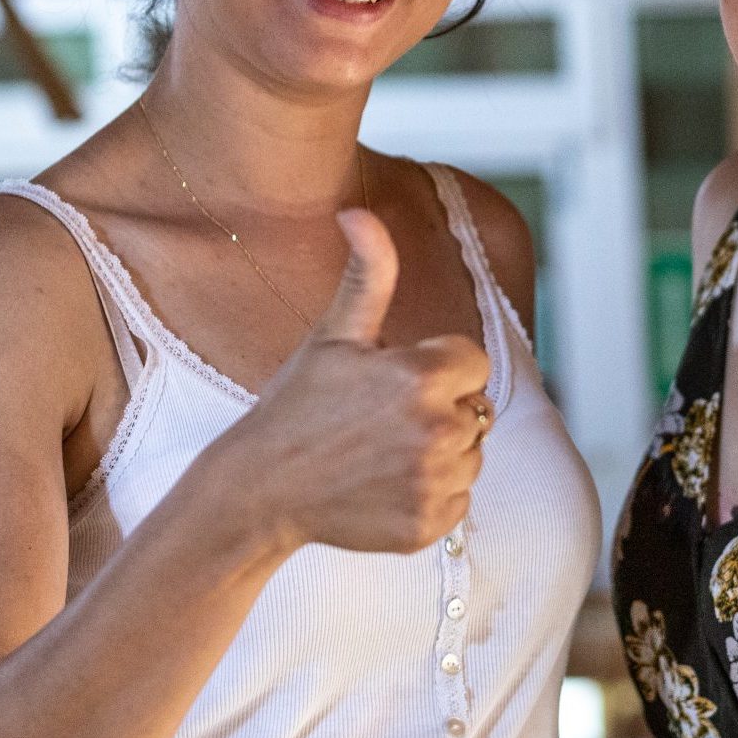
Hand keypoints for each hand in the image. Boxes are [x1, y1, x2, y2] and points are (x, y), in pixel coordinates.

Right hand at [203, 209, 491, 555]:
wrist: (259, 490)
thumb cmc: (296, 405)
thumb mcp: (334, 334)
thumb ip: (368, 273)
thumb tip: (358, 211)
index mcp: (424, 375)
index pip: (471, 363)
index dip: (436, 368)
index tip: (391, 381)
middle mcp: (439, 429)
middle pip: (477, 410)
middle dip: (440, 410)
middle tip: (379, 421)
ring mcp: (435, 482)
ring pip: (471, 455)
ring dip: (439, 454)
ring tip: (380, 453)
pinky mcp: (429, 526)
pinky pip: (458, 501)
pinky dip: (430, 497)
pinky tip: (383, 488)